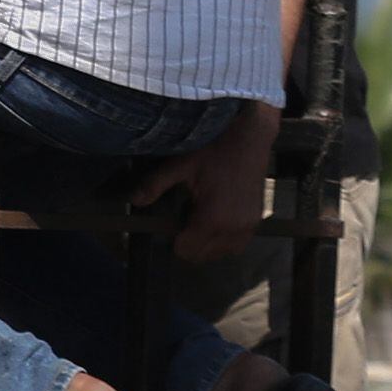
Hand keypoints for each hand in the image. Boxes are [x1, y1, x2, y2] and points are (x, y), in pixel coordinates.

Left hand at [135, 103, 278, 262]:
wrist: (250, 135)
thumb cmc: (215, 149)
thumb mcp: (180, 165)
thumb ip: (155, 184)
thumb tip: (134, 200)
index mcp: (213, 219)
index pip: (187, 250)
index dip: (174, 242)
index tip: (169, 228)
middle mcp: (233, 228)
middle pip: (204, 255)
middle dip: (190, 245)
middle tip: (181, 224)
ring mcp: (249, 225)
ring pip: (223, 252)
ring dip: (208, 245)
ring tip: (197, 223)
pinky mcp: (257, 218)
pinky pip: (239, 243)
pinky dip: (225, 239)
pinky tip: (215, 222)